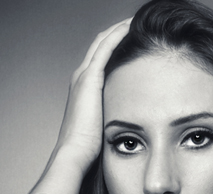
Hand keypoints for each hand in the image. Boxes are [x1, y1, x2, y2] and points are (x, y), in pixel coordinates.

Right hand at [54, 19, 130, 173]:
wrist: (74, 154)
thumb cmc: (88, 151)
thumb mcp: (101, 130)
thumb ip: (112, 120)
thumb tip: (131, 128)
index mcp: (83, 90)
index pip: (100, 59)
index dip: (116, 46)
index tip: (135, 41)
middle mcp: (80, 78)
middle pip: (101, 44)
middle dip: (119, 31)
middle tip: (138, 22)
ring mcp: (83, 76)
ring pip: (103, 41)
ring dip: (120, 27)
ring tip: (138, 19)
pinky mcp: (90, 78)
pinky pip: (106, 47)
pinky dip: (118, 34)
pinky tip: (132, 26)